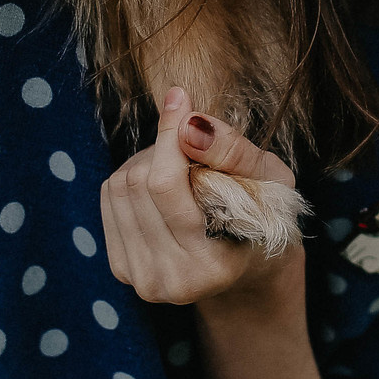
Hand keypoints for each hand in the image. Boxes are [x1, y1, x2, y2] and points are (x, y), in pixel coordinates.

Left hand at [101, 88, 301, 306]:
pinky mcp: (122, 269)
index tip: (180, 98)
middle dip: (163, 150)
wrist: (248, 264)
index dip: (169, 134)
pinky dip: (131, 179)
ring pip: (118, 188)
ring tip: (180, 167)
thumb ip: (233, 151)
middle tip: (191, 146)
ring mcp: (142, 279)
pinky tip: (160, 186)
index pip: (165, 186)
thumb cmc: (264, 214)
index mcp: (212, 265)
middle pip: (137, 184)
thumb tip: (187, 123)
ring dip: (146, 162)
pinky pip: (108, 200)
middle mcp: (172, 281)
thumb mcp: (270, 179)